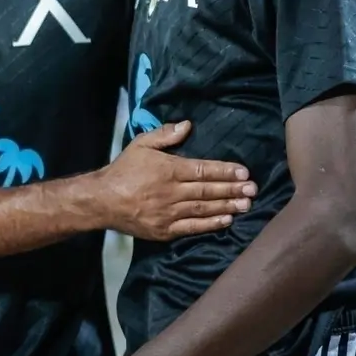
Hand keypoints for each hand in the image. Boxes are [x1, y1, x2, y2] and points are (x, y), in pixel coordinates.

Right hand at [98, 121, 254, 240]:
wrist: (102, 200)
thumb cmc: (124, 169)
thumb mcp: (141, 144)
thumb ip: (165, 134)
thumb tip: (188, 125)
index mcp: (169, 169)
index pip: (203, 169)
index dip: (225, 171)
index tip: (244, 172)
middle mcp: (172, 191)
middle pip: (208, 190)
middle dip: (232, 189)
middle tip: (253, 189)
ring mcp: (169, 213)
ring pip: (204, 209)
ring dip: (227, 206)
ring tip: (246, 205)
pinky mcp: (165, 230)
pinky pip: (192, 228)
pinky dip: (210, 225)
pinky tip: (226, 221)